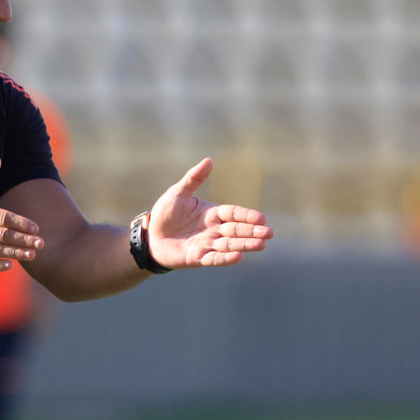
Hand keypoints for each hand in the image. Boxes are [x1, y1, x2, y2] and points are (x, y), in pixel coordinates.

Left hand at [148, 158, 272, 268]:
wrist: (150, 236)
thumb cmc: (165, 213)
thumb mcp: (178, 193)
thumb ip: (193, 179)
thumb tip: (209, 160)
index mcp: (212, 213)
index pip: (233, 214)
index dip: (247, 216)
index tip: (262, 218)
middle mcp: (213, 230)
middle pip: (236, 230)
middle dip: (252, 232)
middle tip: (269, 233)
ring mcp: (206, 244)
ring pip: (229, 245)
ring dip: (245, 245)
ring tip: (261, 245)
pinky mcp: (197, 258)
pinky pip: (214, 258)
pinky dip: (226, 258)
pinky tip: (239, 257)